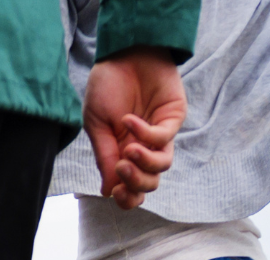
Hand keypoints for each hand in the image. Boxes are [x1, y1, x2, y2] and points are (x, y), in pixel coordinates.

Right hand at [82, 48, 186, 209]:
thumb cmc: (107, 86)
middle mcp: (143, 149)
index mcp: (122, 154)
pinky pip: (163, 138)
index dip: (126, 197)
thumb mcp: (96, 125)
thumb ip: (104, 157)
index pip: (131, 188)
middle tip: (120, 169)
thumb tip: (108, 191)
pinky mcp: (173, 118)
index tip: (114, 190)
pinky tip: (129, 121)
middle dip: (136, 184)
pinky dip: (145, 134)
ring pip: (162, 166)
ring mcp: (160, 135)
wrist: (123, 53)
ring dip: (144, 164)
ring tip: (127, 150)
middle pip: (150, 184)